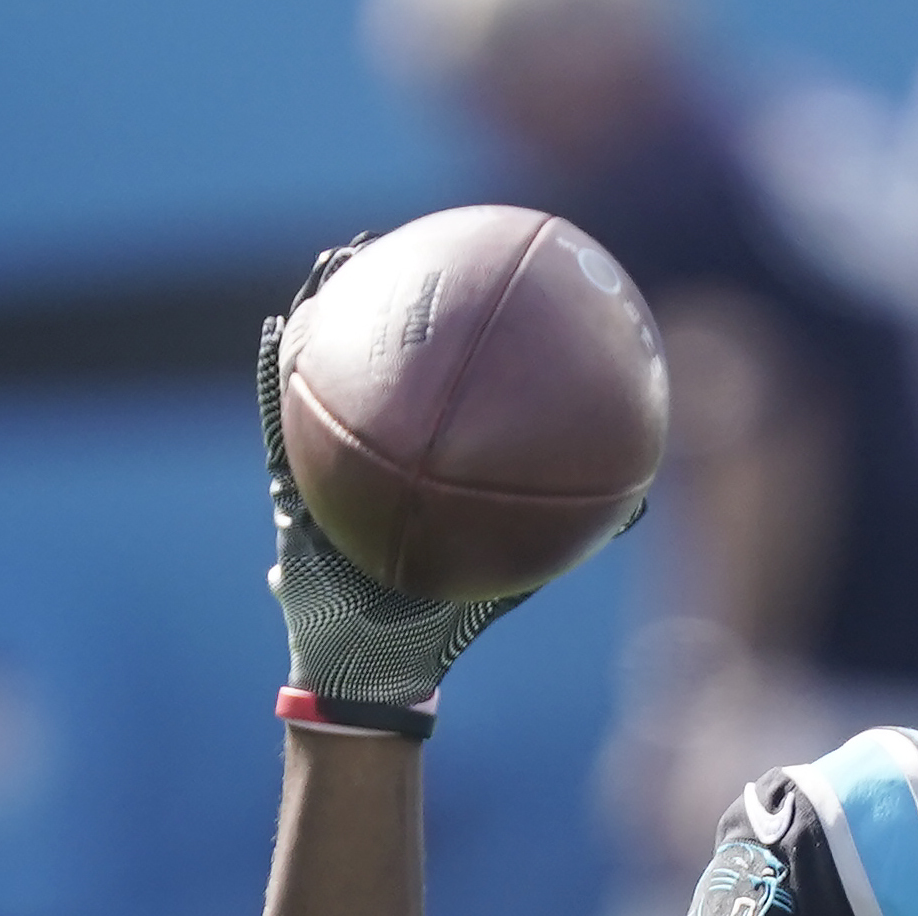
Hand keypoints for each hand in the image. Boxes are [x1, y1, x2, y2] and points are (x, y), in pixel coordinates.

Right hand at [258, 237, 528, 739]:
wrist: (372, 667)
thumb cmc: (440, 624)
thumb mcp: (510, 574)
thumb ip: (561, 535)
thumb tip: (640, 504)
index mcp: (423, 465)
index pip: (434, 388)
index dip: (446, 336)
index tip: (470, 277)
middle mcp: (374, 456)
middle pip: (375, 367)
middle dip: (379, 305)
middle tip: (392, 247)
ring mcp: (325, 466)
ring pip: (319, 378)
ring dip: (323, 319)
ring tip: (335, 268)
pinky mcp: (287, 485)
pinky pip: (281, 421)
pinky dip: (277, 377)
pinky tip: (281, 333)